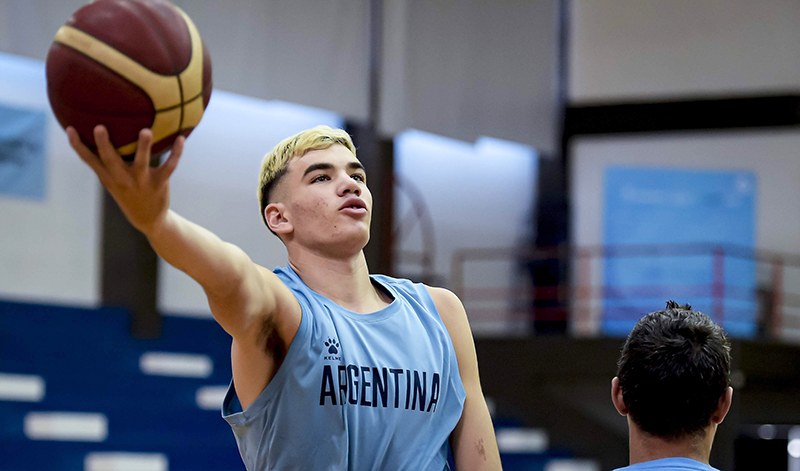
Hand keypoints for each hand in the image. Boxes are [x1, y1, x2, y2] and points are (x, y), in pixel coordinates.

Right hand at [67, 125, 184, 234]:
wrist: (148, 219)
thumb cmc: (128, 192)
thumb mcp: (113, 180)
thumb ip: (107, 162)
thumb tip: (99, 131)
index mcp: (108, 177)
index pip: (89, 161)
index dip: (78, 146)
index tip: (70, 129)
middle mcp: (122, 179)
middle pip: (110, 160)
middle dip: (104, 144)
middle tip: (99, 127)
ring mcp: (141, 181)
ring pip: (142, 162)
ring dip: (144, 146)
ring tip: (146, 131)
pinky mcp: (159, 183)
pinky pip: (169, 166)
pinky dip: (176, 152)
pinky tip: (181, 138)